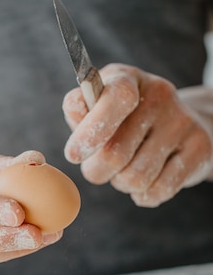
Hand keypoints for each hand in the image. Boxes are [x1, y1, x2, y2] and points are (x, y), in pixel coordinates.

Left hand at [63, 64, 212, 206]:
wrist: (177, 125)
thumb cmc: (122, 119)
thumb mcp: (97, 107)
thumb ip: (79, 108)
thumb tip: (75, 107)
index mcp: (128, 78)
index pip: (115, 99)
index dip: (91, 130)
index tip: (73, 155)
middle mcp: (159, 94)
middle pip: (115, 153)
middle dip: (97, 171)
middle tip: (99, 168)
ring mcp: (183, 121)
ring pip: (136, 177)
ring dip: (122, 184)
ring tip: (125, 171)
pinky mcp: (200, 148)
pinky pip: (160, 189)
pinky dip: (144, 195)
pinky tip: (145, 184)